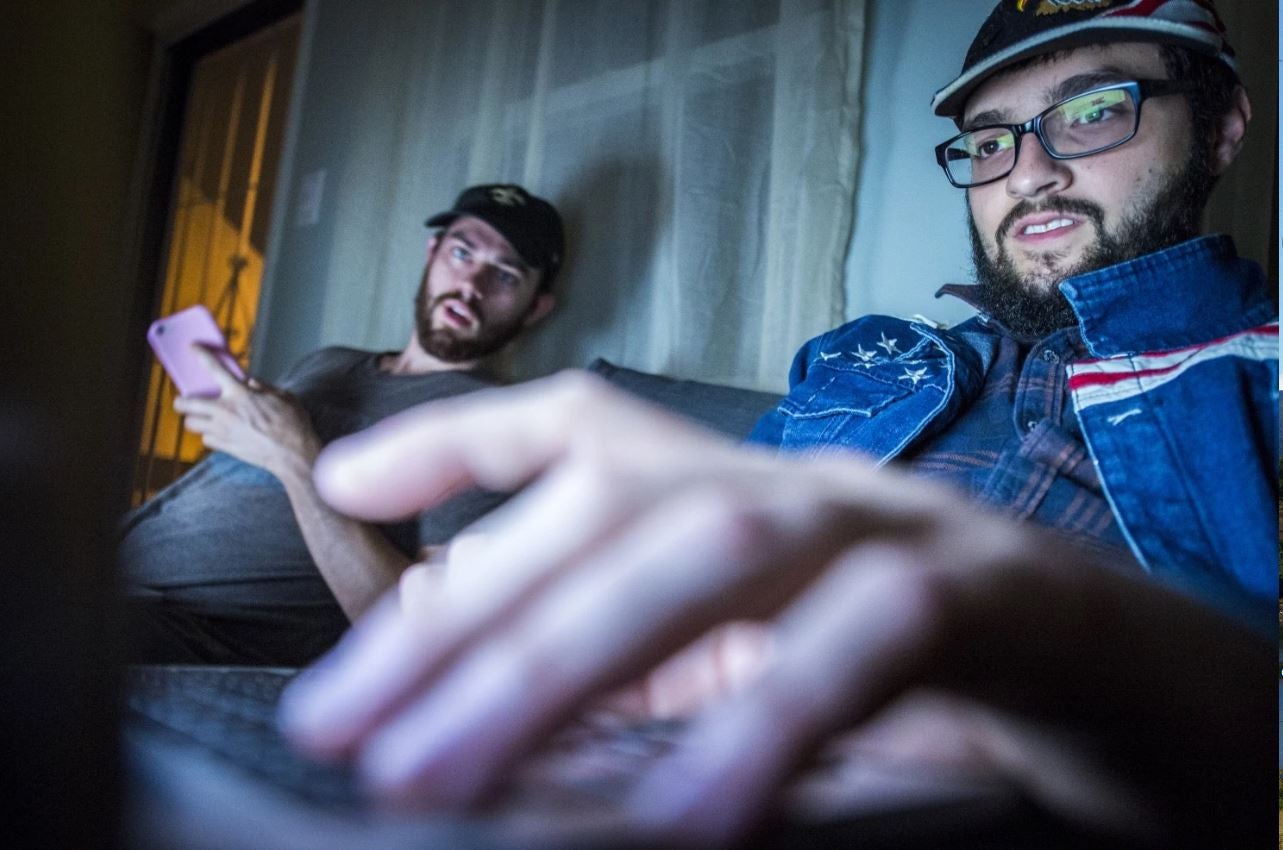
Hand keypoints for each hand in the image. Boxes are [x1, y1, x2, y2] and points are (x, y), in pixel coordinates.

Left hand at [173, 345, 320, 477]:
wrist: (292, 454)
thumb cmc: (291, 424)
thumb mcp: (283, 396)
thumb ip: (263, 387)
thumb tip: (251, 384)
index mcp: (240, 393)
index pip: (214, 368)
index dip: (201, 355)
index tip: (193, 348)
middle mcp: (226, 410)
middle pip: (187, 403)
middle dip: (181, 401)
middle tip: (183, 400)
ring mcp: (222, 430)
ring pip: (191, 423)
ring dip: (194, 419)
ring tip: (202, 417)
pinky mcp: (225, 446)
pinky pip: (206, 439)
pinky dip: (210, 435)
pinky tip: (219, 433)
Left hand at [278, 372, 1268, 846]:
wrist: (1153, 696)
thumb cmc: (941, 689)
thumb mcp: (761, 662)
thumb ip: (646, 658)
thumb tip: (479, 676)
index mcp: (750, 495)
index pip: (593, 428)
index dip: (463, 438)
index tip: (351, 485)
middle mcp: (811, 488)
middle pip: (621, 503)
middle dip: (474, 618)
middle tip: (346, 735)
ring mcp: (906, 526)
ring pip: (722, 544)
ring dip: (567, 658)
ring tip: (443, 774)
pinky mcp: (1009, 597)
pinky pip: (874, 636)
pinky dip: (769, 714)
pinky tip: (683, 815)